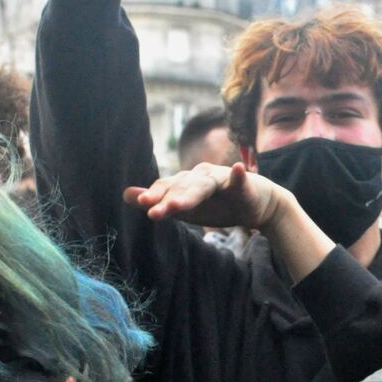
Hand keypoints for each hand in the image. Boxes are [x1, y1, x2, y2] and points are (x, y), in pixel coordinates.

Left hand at [124, 162, 284, 232]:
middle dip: (169, 199)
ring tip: (177, 205)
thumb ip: (158, 200)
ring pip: (204, 185)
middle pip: (182, 187)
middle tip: (154, 212)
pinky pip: (240, 180)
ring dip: (191, 193)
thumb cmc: (217, 204)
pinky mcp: (244, 186)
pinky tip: (238, 169)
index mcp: (186, 182)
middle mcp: (201, 176)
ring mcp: (222, 179)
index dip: (155, 194)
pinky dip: (239, 175)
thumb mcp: (185, 206)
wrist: (256, 204)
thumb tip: (125, 194)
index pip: (167, 187)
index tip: (142, 204)